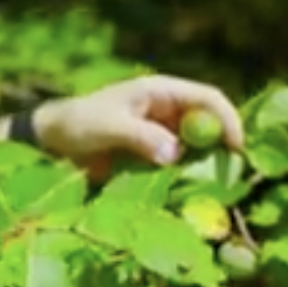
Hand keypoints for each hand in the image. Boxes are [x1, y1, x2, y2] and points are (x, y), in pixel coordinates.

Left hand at [31, 75, 243, 173]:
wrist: (50, 140)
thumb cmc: (77, 123)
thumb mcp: (107, 127)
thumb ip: (141, 137)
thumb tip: (176, 153)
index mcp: (160, 91)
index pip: (208, 99)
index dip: (228, 120)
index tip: (238, 148)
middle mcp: (167, 110)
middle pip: (209, 124)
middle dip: (223, 147)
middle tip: (232, 176)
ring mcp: (162, 132)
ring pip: (197, 147)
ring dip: (206, 166)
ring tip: (216, 190)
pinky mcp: (154, 154)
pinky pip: (179, 164)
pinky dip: (187, 177)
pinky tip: (191, 195)